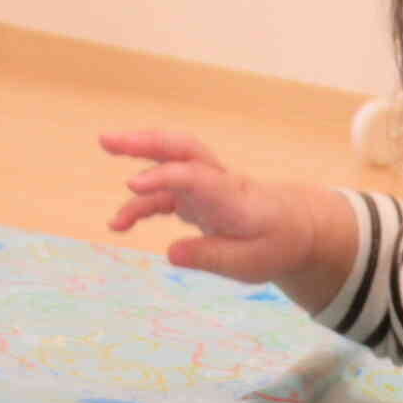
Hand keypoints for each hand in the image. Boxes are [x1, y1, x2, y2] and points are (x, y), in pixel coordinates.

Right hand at [99, 130, 313, 282]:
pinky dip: (139, 204)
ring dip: (138, 154)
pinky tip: (118, 224)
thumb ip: (211, 258)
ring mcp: (204, 186)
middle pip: (182, 150)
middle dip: (146, 141)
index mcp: (232, 197)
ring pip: (171, 162)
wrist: (298, 229)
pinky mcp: (195, 196)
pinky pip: (164, 194)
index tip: (133, 186)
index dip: (164, 178)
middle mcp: (216, 183)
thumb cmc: (277, 244)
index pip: (195, 177)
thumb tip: (170, 254)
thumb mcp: (251, 263)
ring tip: (104, 145)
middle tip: (108, 139)